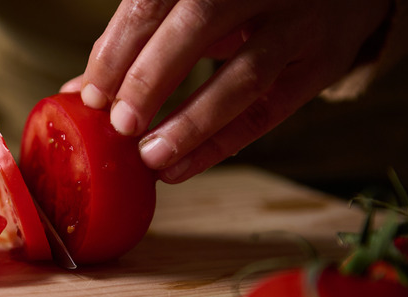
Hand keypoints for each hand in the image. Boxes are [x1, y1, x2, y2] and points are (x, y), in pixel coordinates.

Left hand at [61, 0, 392, 182]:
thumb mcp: (195, 0)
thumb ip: (141, 37)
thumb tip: (83, 91)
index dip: (119, 47)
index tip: (92, 94)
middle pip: (199, 25)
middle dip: (151, 78)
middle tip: (120, 124)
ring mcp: (299, 21)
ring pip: (243, 76)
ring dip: (190, 123)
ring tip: (149, 158)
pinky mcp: (324, 62)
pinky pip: (269, 113)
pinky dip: (219, 145)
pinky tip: (180, 168)